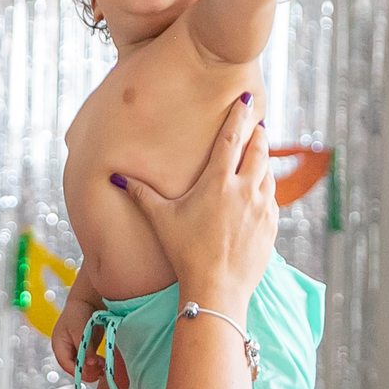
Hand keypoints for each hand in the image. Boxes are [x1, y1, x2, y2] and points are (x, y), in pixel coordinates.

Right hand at [52, 276, 103, 381]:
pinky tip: (104, 364)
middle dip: (87, 371)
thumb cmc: (79, 311)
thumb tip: (90, 364)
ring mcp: (75, 350)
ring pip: (83, 367)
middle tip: (101, 370)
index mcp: (59, 345)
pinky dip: (96, 365)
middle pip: (74, 368)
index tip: (92, 372)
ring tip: (103, 367)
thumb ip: (84, 347)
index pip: (67, 364)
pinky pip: (89, 362)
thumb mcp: (80, 330)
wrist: (88, 300)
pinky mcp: (85, 349)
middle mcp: (66, 350)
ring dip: (93, 369)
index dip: (79, 371)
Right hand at [112, 96, 276, 308]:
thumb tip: (116, 177)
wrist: (218, 288)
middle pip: (258, 150)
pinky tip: (260, 189)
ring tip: (259, 153)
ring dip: (264, 160)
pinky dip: (267, 188)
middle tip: (256, 124)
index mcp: (219, 182)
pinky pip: (272, 198)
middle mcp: (245, 189)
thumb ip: (141, 194)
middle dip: (257, 134)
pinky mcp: (272, 226)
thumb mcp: (162, 220)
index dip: (239, 116)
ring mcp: (263, 208)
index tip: (245, 100)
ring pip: (269, 173)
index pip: (232, 138)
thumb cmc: (186, 253)